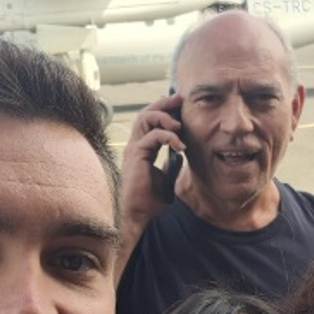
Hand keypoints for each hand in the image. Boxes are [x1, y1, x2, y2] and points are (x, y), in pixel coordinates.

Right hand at [119, 92, 185, 232]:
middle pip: (145, 113)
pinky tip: (180, 145)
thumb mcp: (165, 179)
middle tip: (180, 98)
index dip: (163, 111)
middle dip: (163, 103)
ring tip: (179, 124)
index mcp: (141, 150)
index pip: (149, 122)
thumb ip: (170, 165)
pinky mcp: (136, 155)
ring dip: (164, 116)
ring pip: (144, 118)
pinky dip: (169, 137)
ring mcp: (133, 149)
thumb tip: (178, 154)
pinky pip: (153, 136)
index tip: (178, 105)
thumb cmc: (148, 202)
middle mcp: (134, 146)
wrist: (138, 215)